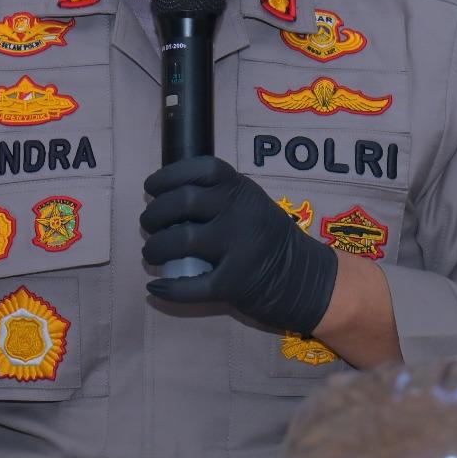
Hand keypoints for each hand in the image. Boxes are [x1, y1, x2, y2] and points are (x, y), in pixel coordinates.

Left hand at [140, 156, 337, 333]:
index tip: (151, 187)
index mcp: (243, 190)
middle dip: (155, 213)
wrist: (308, 279)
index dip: (169, 175)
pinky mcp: (236, 283)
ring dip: (155, 247)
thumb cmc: (270, 239)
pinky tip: (156, 286)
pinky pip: (191, 286)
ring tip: (151, 253)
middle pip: (183, 202)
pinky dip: (168, 288)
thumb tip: (166, 199)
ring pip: (181, 241)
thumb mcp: (251, 204)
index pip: (201, 169)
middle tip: (148, 224)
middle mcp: (242, 213)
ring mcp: (240, 248)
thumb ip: (219, 197)